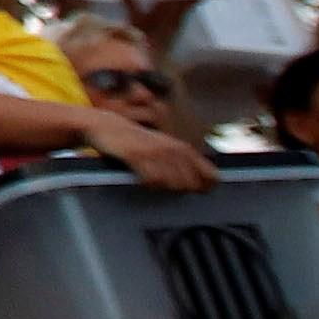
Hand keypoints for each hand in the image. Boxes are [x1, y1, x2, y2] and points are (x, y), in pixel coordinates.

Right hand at [86, 111, 218, 191]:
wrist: (106, 126)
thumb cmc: (135, 142)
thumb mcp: (163, 148)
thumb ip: (181, 163)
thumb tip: (200, 186)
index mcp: (184, 149)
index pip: (212, 177)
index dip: (205, 188)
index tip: (193, 192)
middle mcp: (174, 150)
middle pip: (191, 186)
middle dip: (181, 192)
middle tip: (164, 187)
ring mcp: (156, 152)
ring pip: (173, 185)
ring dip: (163, 190)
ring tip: (151, 183)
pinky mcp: (138, 156)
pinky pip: (152, 180)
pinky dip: (148, 185)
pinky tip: (140, 180)